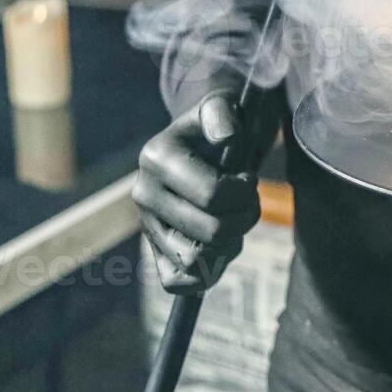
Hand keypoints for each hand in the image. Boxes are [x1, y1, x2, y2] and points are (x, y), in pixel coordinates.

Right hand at [133, 89, 260, 294]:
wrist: (204, 146)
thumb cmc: (220, 126)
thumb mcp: (223, 108)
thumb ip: (223, 113)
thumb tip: (227, 135)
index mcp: (156, 158)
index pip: (213, 195)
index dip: (245, 191)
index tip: (248, 176)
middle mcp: (144, 194)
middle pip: (210, 232)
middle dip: (244, 217)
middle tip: (248, 201)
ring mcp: (147, 226)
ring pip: (197, 261)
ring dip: (229, 245)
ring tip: (233, 221)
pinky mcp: (155, 252)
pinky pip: (179, 283)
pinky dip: (208, 272)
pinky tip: (221, 246)